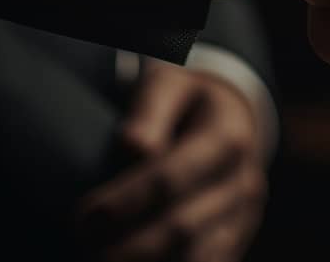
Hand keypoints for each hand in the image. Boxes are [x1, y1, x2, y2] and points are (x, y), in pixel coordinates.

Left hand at [77, 61, 265, 261]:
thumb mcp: (170, 85)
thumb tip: (133, 146)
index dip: (127, 201)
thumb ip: (150, 110)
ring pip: (199, 258)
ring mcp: (244, 217)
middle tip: (86, 246)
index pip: (173, 178)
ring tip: (106, 260)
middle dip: (131, 246)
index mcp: (228, 139)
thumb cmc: (188, 101)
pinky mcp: (238, 240)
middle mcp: (243, 183)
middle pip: (185, 227)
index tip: (86, 215)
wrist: (236, 118)